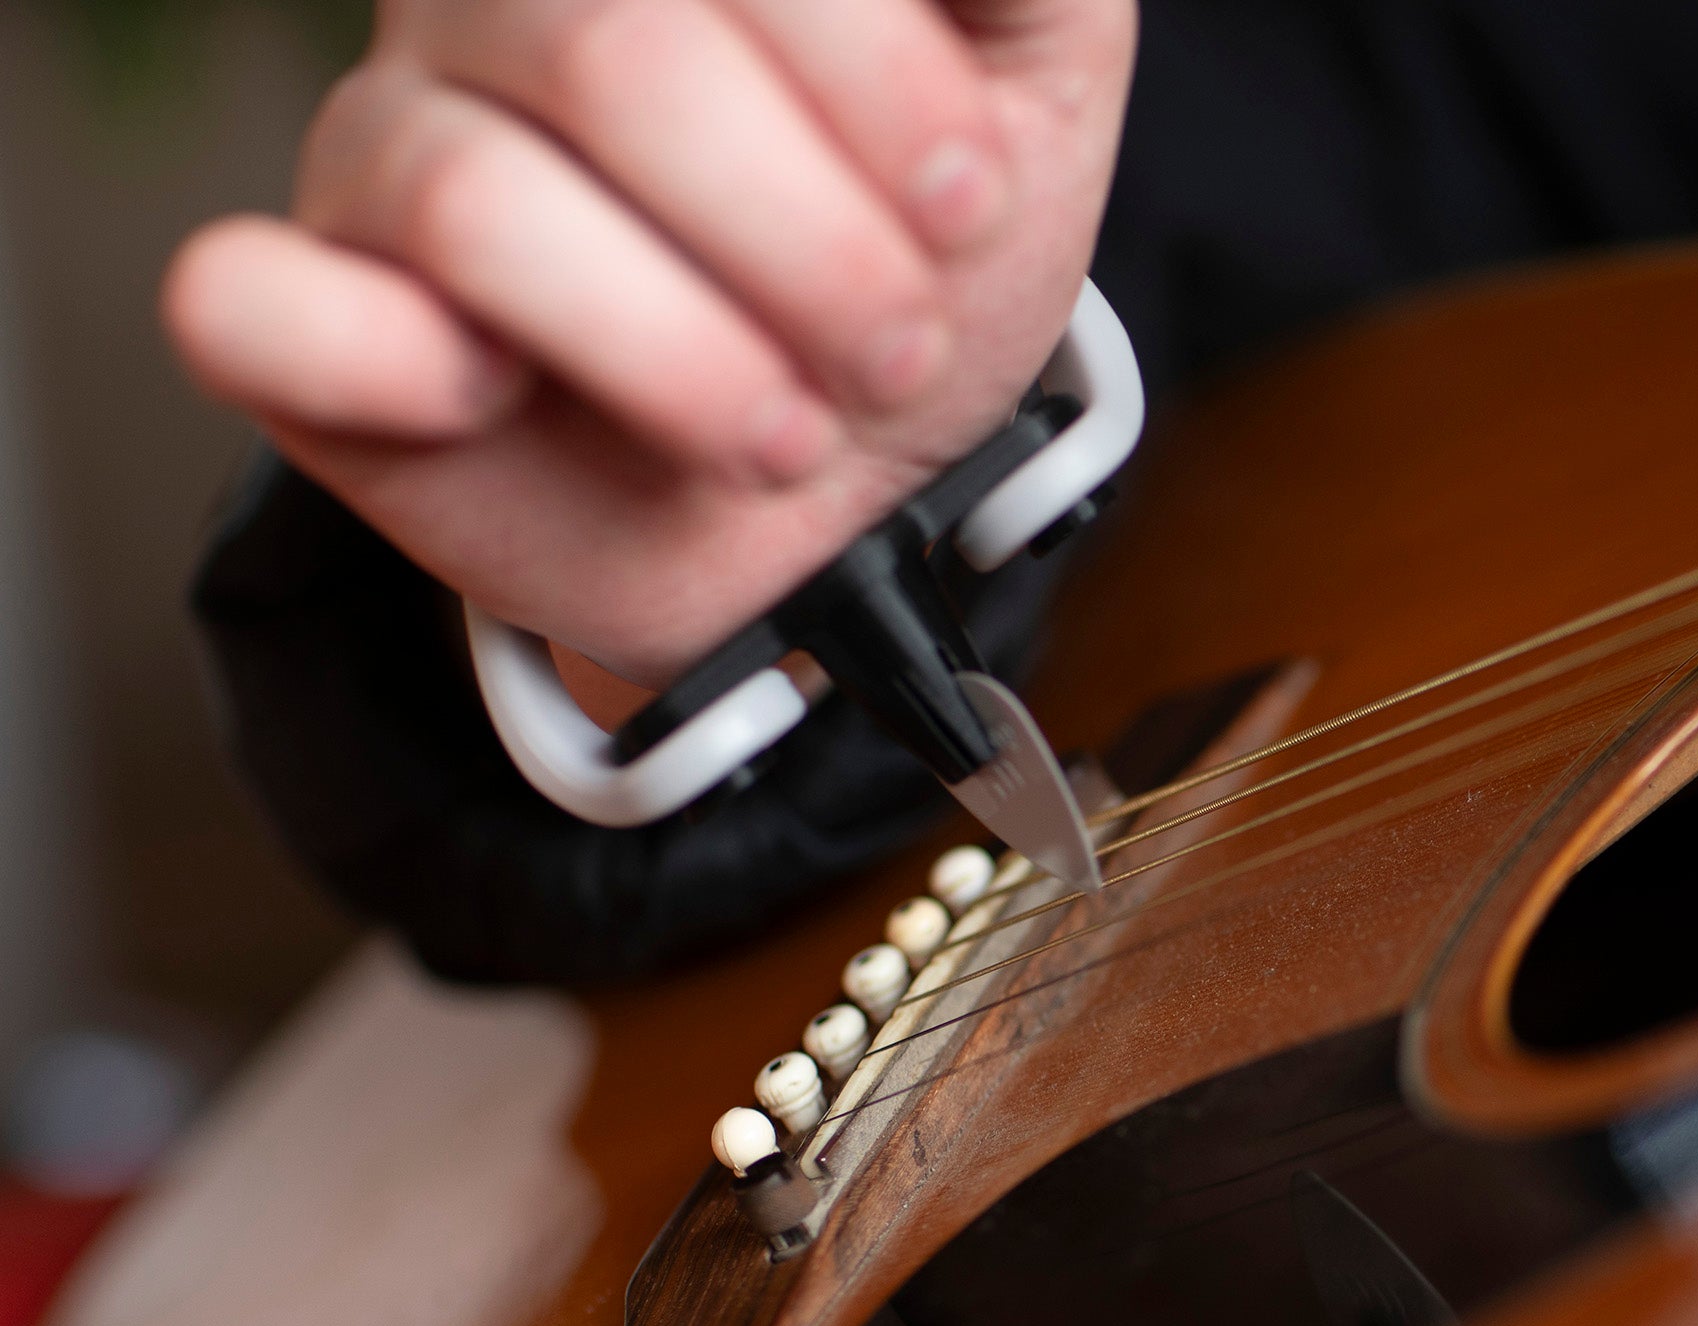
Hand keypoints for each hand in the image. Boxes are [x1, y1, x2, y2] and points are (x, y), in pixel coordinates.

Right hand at [162, 0, 1135, 686]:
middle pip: (608, 53)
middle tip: (894, 350)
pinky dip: (389, 370)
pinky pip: (248, 308)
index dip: (872, 81)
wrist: (845, 485)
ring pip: (476, 202)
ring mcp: (384, 151)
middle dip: (803, 241)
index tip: (969, 206)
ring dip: (683, 355)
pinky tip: (499, 400)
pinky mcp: (312, 319)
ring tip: (786, 435)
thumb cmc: (913, 274)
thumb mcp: (1027, 102)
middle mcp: (497, 8)